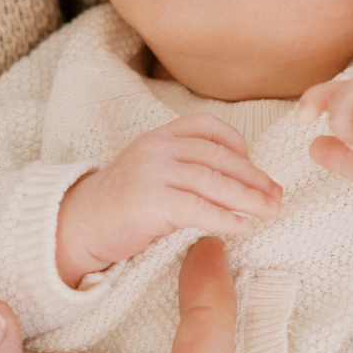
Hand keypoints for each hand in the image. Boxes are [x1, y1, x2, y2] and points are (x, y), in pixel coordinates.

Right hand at [58, 113, 280, 286]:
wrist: (75, 226)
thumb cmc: (118, 204)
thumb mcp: (150, 171)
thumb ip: (184, 167)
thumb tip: (234, 182)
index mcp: (159, 136)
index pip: (209, 127)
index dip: (238, 144)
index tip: (255, 166)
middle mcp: (158, 148)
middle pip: (219, 156)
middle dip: (254, 176)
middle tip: (277, 194)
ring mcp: (153, 172)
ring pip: (214, 181)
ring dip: (249, 198)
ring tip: (271, 211)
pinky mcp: (151, 202)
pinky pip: (199, 208)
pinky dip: (225, 218)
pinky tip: (242, 226)